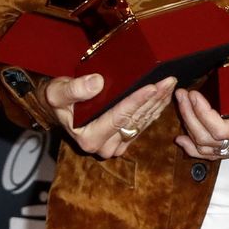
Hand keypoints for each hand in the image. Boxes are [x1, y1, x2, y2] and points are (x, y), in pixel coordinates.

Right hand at [41, 73, 176, 158]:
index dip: (135, 101)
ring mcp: (116, 146)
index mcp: (89, 138)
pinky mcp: (124, 141)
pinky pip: (143, 125)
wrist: (59, 109)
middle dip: (153, 100)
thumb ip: (75, 90)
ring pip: (142, 123)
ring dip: (158, 104)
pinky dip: (155, 110)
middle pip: (134, 121)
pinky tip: (164, 97)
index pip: (118, 117)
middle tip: (168, 81)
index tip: (151, 86)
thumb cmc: (58, 99)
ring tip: (170, 85)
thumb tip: (97, 83)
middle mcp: (104, 147)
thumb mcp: (58, 93)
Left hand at [175, 69, 228, 160]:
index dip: (202, 115)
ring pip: (208, 149)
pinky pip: (216, 153)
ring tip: (180, 107)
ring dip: (189, 129)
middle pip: (207, 140)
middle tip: (182, 94)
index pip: (220, 130)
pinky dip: (196, 147)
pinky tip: (184, 139)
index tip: (195, 95)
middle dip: (189, 117)